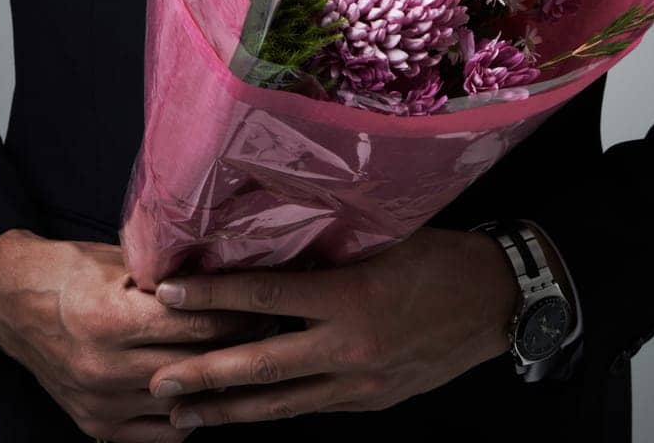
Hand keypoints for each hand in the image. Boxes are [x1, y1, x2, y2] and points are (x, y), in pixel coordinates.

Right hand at [0, 229, 280, 440]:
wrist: (13, 304)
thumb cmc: (70, 272)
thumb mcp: (120, 262)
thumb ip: (168, 276)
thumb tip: (225, 277)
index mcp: (112, 318)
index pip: (195, 325)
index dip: (237, 316)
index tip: (265, 307)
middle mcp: (105, 367)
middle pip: (194, 366)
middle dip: (237, 350)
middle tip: (268, 332)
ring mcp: (100, 402)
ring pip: (181, 404)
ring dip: (215, 385)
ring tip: (242, 361)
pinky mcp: (95, 424)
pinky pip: (160, 433)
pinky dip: (186, 414)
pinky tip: (202, 392)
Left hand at [146, 226, 520, 427]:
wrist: (497, 304)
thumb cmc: (441, 256)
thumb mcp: (385, 239)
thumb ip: (330, 248)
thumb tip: (273, 240)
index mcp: (351, 299)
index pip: (267, 299)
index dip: (215, 296)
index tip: (171, 293)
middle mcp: (350, 348)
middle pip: (262, 367)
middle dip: (205, 375)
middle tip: (156, 380)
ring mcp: (360, 382)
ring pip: (282, 402)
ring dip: (229, 409)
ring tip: (183, 414)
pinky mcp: (370, 399)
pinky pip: (312, 405)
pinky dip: (275, 407)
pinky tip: (247, 410)